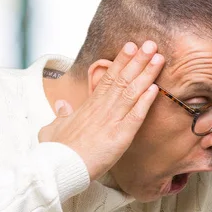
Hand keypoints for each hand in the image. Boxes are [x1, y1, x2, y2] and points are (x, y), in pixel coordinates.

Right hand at [39, 41, 164, 180]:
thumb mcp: (53, 128)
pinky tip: (155, 88)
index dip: (120, 62)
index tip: (131, 47)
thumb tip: (62, 104)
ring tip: (158, 58)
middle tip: (150, 43)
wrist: (57, 167)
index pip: (107, 78)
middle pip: (122, 79)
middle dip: (137, 60)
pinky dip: (145, 102)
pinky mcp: (119, 136)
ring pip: (131, 92)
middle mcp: (101, 109)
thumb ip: (60, 114)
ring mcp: (111, 121)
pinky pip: (135, 116)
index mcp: (88, 106)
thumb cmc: (55, 150)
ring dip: (146, 74)